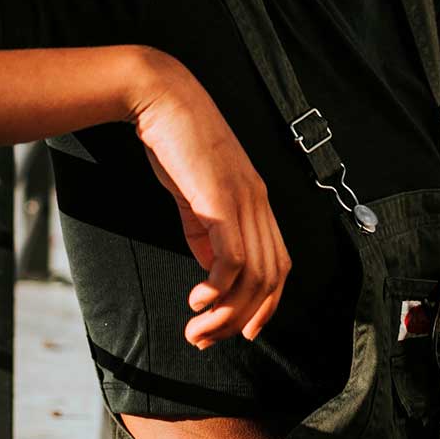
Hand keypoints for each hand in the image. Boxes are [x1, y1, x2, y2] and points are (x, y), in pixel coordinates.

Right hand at [127, 51, 290, 349]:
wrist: (160, 98)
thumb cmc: (174, 141)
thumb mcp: (193, 191)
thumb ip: (204, 228)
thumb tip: (211, 270)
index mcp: (256, 199)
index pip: (279, 265)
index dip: (266, 304)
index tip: (240, 332)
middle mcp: (259, 202)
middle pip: (271, 279)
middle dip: (242, 319)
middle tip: (207, 339)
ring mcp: (243, 200)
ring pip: (254, 276)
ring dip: (226, 313)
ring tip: (197, 328)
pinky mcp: (221, 200)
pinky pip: (231, 259)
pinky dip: (217, 289)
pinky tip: (196, 300)